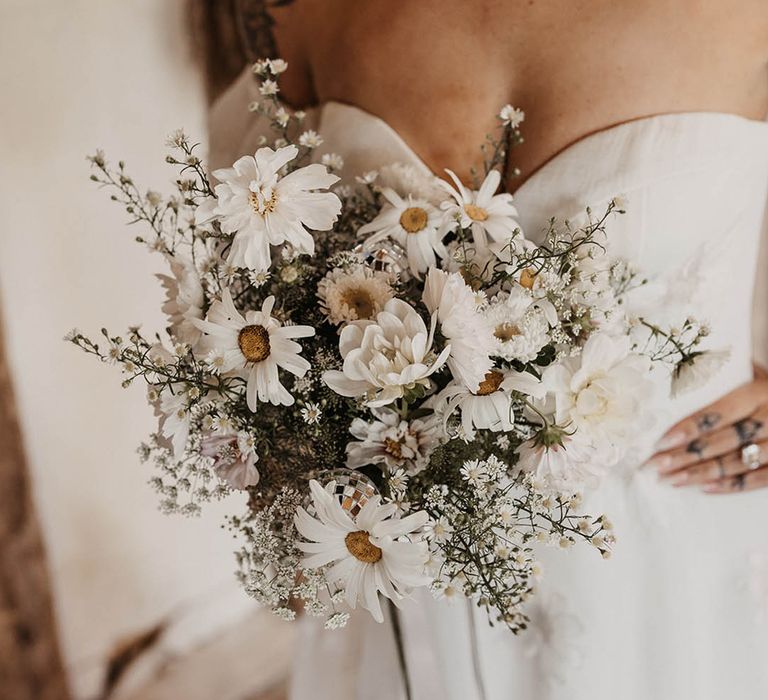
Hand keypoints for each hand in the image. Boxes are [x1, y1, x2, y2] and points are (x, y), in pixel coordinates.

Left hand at [646, 366, 767, 492]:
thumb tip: (671, 387)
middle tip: (656, 465)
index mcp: (759, 392)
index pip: (720, 413)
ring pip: (739, 462)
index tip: (661, 442)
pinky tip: (704, 488)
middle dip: (686, 455)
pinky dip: (732, 486)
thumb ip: (720, 381)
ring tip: (671, 479)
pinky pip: (761, 479)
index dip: (690, 428)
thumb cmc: (762, 385)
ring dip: (702, 473)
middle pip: (725, 441)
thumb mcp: (750, 374)